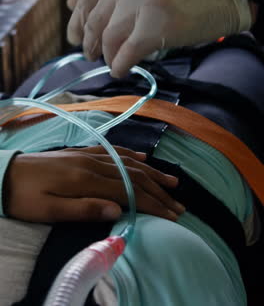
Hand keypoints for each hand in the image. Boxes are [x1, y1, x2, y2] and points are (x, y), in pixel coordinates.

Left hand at [4, 146, 184, 222]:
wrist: (6, 174)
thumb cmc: (25, 197)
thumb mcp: (49, 210)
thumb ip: (84, 209)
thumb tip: (118, 211)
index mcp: (85, 179)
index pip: (128, 192)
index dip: (152, 204)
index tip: (171, 215)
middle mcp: (92, 163)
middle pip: (133, 176)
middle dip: (158, 190)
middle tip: (179, 204)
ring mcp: (88, 155)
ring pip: (127, 163)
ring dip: (151, 173)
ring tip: (172, 181)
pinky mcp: (82, 152)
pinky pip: (113, 151)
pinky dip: (131, 155)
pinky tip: (143, 159)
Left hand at [67, 0, 251, 77]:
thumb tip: (71, 3)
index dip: (77, 22)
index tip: (75, 39)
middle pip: (95, 21)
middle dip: (90, 44)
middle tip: (93, 55)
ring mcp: (144, 1)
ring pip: (109, 38)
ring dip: (108, 56)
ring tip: (114, 63)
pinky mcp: (157, 25)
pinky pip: (127, 53)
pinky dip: (121, 66)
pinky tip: (123, 70)